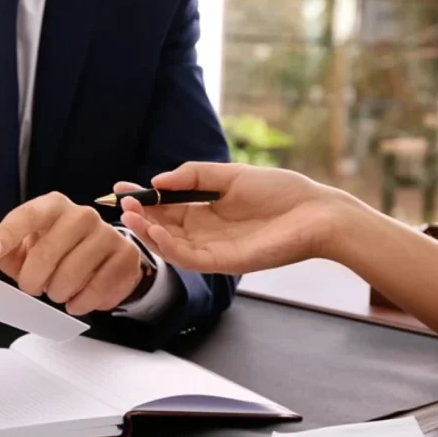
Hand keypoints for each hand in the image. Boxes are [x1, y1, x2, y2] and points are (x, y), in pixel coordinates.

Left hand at [0, 192, 143, 315]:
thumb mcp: (21, 250)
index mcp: (52, 206)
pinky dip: (82, 302)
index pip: (28, 215)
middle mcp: (82, 214)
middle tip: (34, 287)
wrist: (101, 259)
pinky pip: (98, 288)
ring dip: (59, 293)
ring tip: (58, 291)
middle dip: (34, 279)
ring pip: (73, 274)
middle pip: (48, 251)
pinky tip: (78, 299)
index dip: (8, 234)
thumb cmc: (55, 252)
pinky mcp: (125, 256)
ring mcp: (107, 234)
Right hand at [117, 162, 346, 273]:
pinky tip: (155, 230)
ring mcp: (214, 249)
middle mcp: (205, 233)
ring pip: (170, 245)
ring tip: (131, 216)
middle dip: (140, 216)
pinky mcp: (224, 262)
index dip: (143, 199)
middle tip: (123, 203)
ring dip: (147, 232)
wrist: (316, 213)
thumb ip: (195, 174)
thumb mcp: (231, 175)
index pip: (165, 207)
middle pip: (162, 227)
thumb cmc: (281, 192)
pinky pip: (188, 258)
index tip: (121, 188)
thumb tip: (158, 180)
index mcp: (206, 211)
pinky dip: (168, 246)